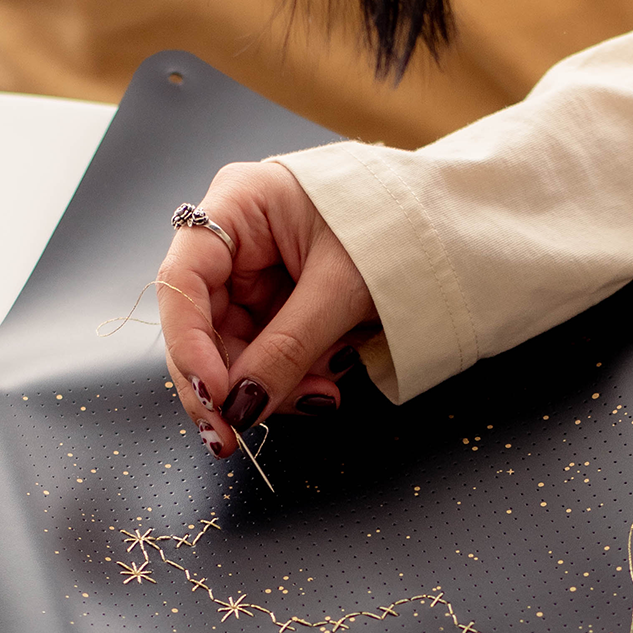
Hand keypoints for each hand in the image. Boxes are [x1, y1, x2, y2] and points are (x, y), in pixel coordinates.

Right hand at [157, 161, 376, 456]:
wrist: (449, 227)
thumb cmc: (400, 225)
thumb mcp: (342, 287)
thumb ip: (288, 349)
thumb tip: (242, 406)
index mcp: (239, 205)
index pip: (183, 281)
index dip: (188, 344)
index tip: (213, 396)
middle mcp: (236, 239)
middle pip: (203, 325)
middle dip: (234, 380)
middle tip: (248, 428)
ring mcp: (257, 275)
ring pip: (236, 350)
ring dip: (273, 385)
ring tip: (322, 391)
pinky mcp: (281, 305)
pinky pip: (270, 354)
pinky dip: (295, 377)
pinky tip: (327, 380)